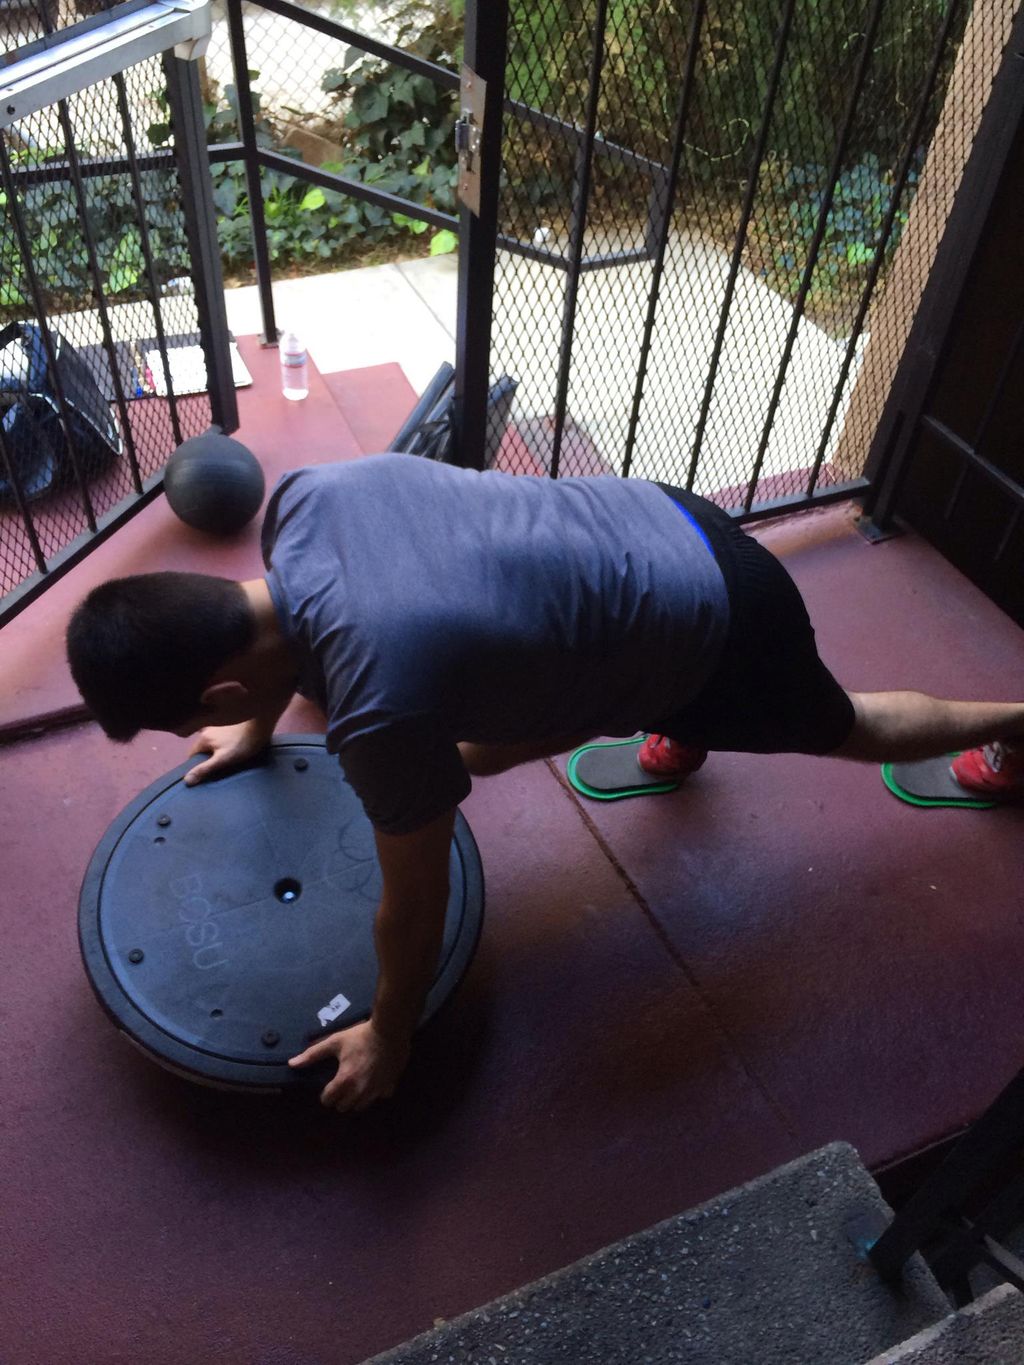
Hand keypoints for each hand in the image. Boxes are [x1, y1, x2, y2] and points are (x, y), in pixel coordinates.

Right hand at [184, 721, 270, 785]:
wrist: (261, 723)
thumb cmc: (242, 743)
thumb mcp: (223, 759)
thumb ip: (205, 769)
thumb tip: (187, 780)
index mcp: (204, 738)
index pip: (192, 754)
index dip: (195, 765)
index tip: (202, 774)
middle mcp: (208, 729)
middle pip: (201, 746)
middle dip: (204, 756)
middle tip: (215, 767)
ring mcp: (219, 724)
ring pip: (211, 739)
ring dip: (214, 747)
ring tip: (225, 756)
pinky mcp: (231, 722)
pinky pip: (221, 733)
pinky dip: (223, 739)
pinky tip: (232, 744)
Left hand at [288, 1020, 409, 1112]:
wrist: (390, 1031)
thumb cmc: (360, 1036)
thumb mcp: (335, 1042)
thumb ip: (312, 1054)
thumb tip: (292, 1064)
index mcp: (344, 1080)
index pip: (328, 1100)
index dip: (325, 1093)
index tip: (328, 1086)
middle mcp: (359, 1091)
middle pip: (343, 1107)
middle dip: (339, 1099)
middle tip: (341, 1086)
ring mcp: (375, 1091)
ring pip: (360, 1107)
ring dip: (355, 1100)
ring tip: (355, 1086)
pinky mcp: (389, 1087)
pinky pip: (379, 1098)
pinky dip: (375, 1093)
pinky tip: (374, 1082)